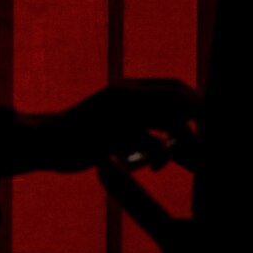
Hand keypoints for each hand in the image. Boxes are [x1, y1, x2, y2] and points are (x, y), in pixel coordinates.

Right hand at [28, 79, 200, 173]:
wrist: (44, 141)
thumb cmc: (84, 136)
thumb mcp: (115, 120)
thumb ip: (142, 122)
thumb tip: (176, 139)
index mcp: (129, 88)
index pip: (174, 86)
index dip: (196, 101)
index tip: (208, 121)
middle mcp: (126, 94)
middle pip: (178, 98)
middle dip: (200, 117)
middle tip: (208, 141)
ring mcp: (118, 112)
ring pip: (169, 118)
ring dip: (187, 139)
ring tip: (194, 156)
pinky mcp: (111, 133)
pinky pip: (149, 142)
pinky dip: (161, 155)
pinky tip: (158, 166)